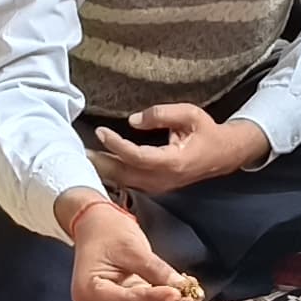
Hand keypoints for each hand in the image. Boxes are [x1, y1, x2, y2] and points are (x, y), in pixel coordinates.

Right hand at [63, 195, 197, 300]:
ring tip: (190, 298)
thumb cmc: (107, 232)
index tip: (177, 292)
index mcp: (88, 291)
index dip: (154, 299)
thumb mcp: (131, 246)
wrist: (96, 228)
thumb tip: (179, 287)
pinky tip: (181, 298)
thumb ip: (154, 269)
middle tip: (189, 300)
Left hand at [89, 103, 264, 194]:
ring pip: (124, 182)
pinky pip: (129, 183)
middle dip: (100, 163)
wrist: (222, 155)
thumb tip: (133, 120)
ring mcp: (159, 186)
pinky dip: (112, 174)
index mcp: (173, 162)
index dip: (117, 145)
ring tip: (83, 157)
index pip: (137, 156)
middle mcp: (163, 179)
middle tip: (78, 151)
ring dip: (103, 170)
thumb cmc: (206, 132)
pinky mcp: (155, 187)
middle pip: (124, 175)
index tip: (102, 131)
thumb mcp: (190, 114)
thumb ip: (161, 114)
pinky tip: (99, 164)